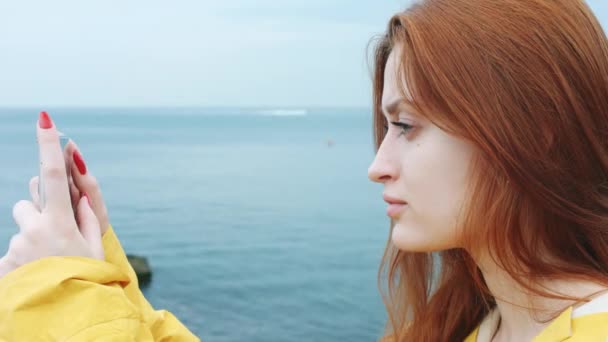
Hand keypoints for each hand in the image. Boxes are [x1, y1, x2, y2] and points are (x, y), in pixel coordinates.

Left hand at [0, 111, 103, 278]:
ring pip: (20, 229)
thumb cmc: (86, 279)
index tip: (45, 119)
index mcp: (59, 221)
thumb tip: (76, 193)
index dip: (49, 145)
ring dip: (31, 238)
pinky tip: (35, 275)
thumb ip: (86, 216)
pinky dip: (23, 260)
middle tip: (55, 239)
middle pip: (27, 204)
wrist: (62, 316)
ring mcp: (15, 247)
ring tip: (46, 262)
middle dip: (38, 213)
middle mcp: (33, 229)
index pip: (56, 174)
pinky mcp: (4, 263)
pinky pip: (13, 251)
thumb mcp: (94, 247)